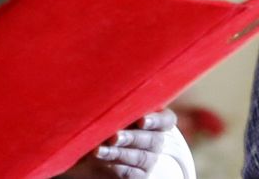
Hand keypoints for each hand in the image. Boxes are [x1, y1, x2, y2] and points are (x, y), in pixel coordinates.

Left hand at [59, 109, 177, 178]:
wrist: (91, 153)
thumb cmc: (103, 123)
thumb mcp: (110, 111)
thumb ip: (114, 103)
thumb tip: (104, 87)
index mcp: (154, 120)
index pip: (167, 120)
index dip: (157, 120)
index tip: (141, 120)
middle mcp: (155, 141)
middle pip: (153, 140)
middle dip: (132, 138)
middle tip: (114, 136)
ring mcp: (147, 160)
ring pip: (140, 157)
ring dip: (119, 153)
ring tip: (99, 150)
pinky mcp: (137, 176)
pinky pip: (130, 173)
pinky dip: (116, 167)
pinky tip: (103, 161)